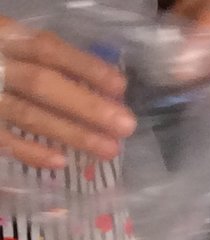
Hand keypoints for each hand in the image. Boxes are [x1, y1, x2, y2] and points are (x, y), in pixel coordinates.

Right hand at [0, 18, 136, 167]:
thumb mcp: (11, 45)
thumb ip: (43, 58)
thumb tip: (105, 87)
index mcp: (3, 37)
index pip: (46, 49)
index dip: (84, 67)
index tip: (120, 86)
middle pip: (41, 83)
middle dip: (86, 106)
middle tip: (126, 125)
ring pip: (27, 114)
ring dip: (71, 133)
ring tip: (108, 150)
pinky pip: (1, 140)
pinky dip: (29, 151)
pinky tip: (60, 162)